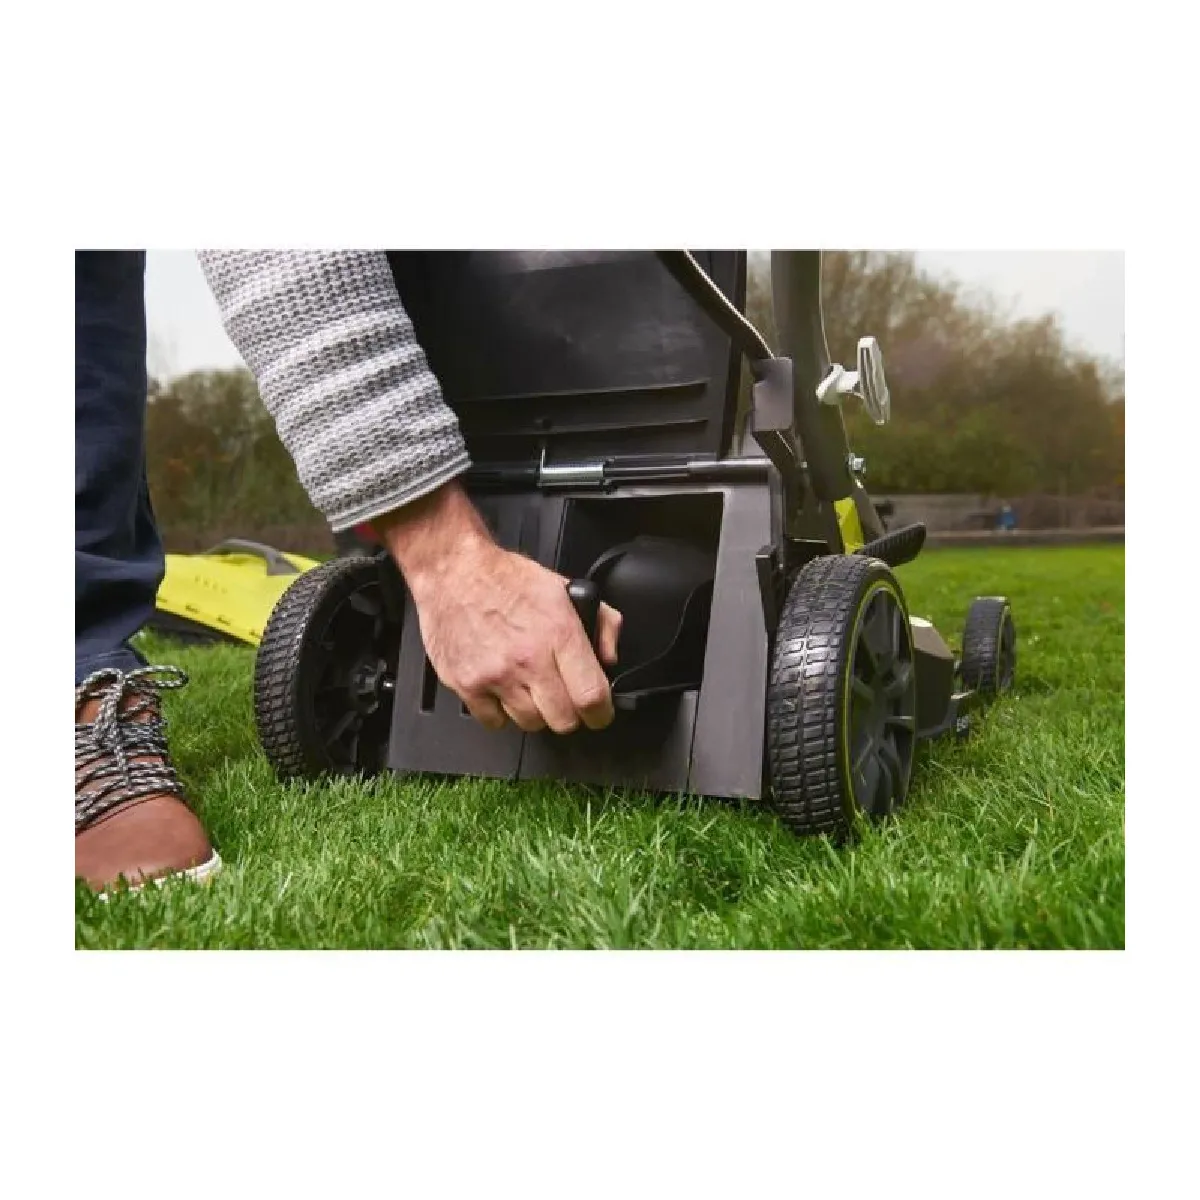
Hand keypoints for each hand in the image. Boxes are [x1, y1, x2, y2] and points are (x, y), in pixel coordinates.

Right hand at [374, 483, 621, 732]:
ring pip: (530, 724)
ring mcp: (496, 675)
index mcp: (558, 633)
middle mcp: (528, 659)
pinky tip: (502, 689)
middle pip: (563, 721)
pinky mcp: (467, 685)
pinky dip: (500, 712)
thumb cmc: (506, 579)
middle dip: (569, 714)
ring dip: (535, 712)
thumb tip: (609, 659)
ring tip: (528, 686)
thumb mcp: (565, 588)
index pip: (592, 696)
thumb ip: (600, 624)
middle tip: (562, 698)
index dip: (601, 713)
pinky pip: (494, 722)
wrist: (453, 571)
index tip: (599, 713)